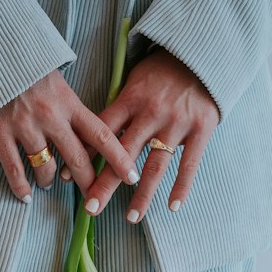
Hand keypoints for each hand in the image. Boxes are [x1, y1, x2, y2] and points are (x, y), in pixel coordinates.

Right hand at [0, 69, 140, 202]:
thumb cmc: (25, 68)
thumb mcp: (56, 80)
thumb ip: (70, 107)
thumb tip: (86, 133)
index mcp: (69, 102)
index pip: (102, 135)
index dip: (118, 159)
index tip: (131, 177)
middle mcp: (51, 116)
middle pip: (77, 160)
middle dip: (88, 183)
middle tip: (93, 199)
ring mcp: (25, 126)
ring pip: (46, 169)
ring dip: (50, 181)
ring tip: (49, 183)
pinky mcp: (0, 133)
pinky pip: (15, 171)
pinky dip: (21, 188)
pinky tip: (26, 195)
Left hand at [67, 47, 221, 221]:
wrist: (203, 54)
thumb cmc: (162, 70)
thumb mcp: (134, 81)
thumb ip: (118, 110)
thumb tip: (88, 138)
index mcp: (131, 99)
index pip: (102, 132)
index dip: (84, 155)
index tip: (68, 179)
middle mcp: (151, 113)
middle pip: (123, 154)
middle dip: (106, 183)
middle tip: (91, 208)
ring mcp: (176, 123)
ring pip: (155, 165)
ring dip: (142, 194)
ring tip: (131, 217)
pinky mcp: (201, 129)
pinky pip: (189, 163)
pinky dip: (181, 186)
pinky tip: (172, 207)